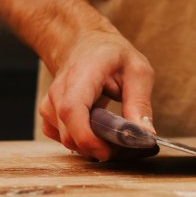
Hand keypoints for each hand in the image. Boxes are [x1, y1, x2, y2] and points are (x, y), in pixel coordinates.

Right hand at [40, 29, 155, 161]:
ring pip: (66, 139)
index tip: (108, 152)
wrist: (85, 44)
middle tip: (123, 145)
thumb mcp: (138, 72)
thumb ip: (140, 103)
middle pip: (69, 133)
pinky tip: (96, 131)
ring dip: (90, 146)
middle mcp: (59, 90)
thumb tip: (146, 135)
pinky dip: (80, 142)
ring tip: (112, 134)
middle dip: (97, 147)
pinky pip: (61, 139)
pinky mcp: (49, 115)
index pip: (72, 110)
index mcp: (82, 74)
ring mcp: (50, 103)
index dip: (87, 137)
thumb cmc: (113, 57)